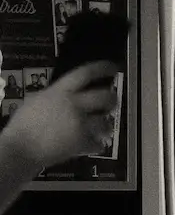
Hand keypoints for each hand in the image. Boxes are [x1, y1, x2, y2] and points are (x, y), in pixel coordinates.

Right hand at [3, 62, 119, 167]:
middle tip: (113, 101)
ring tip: (104, 129)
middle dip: (112, 99)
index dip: (101, 68)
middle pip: (103, 97)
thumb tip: (62, 94)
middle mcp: (74, 105)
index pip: (84, 74)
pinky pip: (97, 144)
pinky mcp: (82, 142)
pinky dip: (96, 145)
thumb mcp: (36, 100)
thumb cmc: (24, 123)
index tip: (112, 67)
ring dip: (106, 126)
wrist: (22, 147)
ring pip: (105, 123)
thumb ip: (53, 96)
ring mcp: (80, 124)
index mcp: (60, 91)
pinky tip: (93, 145)